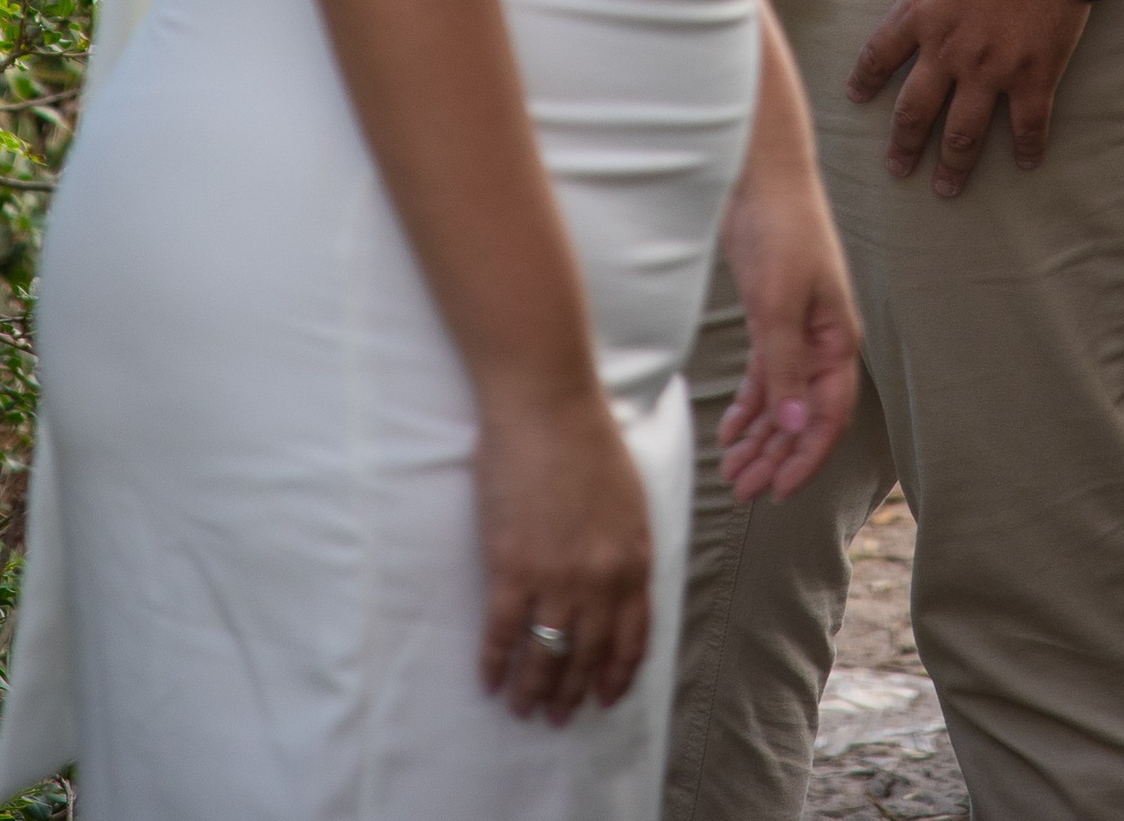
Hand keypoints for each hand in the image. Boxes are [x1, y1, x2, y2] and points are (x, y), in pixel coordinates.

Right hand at [475, 379, 652, 723]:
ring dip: (534, 690)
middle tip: (557, 718)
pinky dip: (494, 663)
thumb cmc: (587, 440)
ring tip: (523, 708)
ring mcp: (555, 578)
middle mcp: (600, 581)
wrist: (547, 405)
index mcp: (633, 561)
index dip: (616, 675)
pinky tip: (490, 680)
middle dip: (571, 694)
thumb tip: (614, 587)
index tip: (604, 698)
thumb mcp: (629, 500)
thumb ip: (625, 549)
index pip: (631, 639)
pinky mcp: (511, 568)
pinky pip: (502, 634)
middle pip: (586, 656)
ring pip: (545, 656)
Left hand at [717, 156, 858, 504]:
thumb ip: (785, 366)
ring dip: (759, 437)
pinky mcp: (770, 317)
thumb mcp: (778, 303)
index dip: (806, 457)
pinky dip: (748, 404)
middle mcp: (820, 342)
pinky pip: (764, 376)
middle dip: (776, 456)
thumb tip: (797, 426)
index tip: (778, 491)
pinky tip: (730, 430)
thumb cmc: (781, 231)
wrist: (763, 175)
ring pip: (781, 400)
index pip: (829, 416)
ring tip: (731, 471)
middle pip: (803, 416)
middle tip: (742, 491)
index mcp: (836, 340)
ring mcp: (795, 330)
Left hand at [847, 0, 1090, 199]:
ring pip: (964, 133)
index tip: (857, 97)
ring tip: (946, 188)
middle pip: (914, 110)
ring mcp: (992, 68)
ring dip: (953, 165)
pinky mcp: (1035, 74)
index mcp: (919, 9)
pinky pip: (1028, 124)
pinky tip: (1026, 163)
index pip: (878, 55)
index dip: (865, 80)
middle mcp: (948, 49)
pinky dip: (1028, 148)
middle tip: (897, 169)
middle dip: (903, 145)